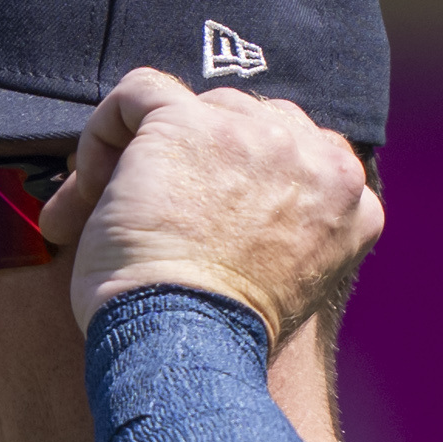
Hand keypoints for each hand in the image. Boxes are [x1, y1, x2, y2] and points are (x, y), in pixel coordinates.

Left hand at [41, 71, 382, 339]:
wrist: (188, 348)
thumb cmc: (223, 339)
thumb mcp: (297, 281)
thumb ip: (292, 225)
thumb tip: (230, 200)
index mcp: (353, 198)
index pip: (300, 153)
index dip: (243, 179)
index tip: (203, 218)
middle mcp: (316, 156)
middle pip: (250, 122)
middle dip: (199, 163)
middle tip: (153, 217)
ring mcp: (255, 134)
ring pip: (197, 108)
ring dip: (153, 153)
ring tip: (114, 212)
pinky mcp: (186, 123)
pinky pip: (139, 93)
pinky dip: (104, 132)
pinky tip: (90, 188)